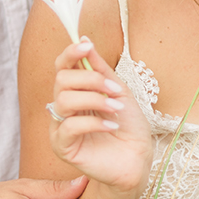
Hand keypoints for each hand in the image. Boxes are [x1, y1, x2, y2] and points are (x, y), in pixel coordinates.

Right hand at [49, 38, 152, 196]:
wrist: (138, 159)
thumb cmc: (129, 126)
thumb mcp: (118, 90)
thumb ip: (100, 68)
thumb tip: (84, 39)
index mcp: (76, 90)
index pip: (62, 66)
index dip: (70, 53)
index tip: (86, 46)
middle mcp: (64, 106)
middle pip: (61, 79)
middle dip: (90, 79)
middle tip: (114, 89)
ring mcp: (60, 126)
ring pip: (64, 100)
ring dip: (95, 100)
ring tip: (116, 108)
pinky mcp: (62, 146)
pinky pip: (69, 126)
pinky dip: (94, 122)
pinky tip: (111, 125)